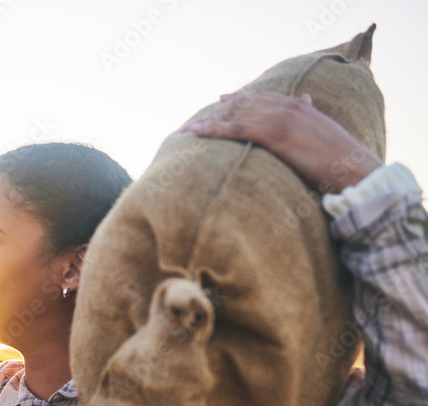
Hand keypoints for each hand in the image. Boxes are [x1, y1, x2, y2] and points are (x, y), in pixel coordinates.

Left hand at [180, 91, 382, 193]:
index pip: (262, 97)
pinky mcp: (277, 135)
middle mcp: (289, 107)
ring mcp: (283, 119)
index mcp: (300, 106)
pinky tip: (197, 133)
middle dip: (217, 112)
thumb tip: (306, 102)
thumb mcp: (323, 132)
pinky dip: (214, 129)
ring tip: (187, 130)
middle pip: (243, 105)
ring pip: (236, 116)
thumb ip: (310, 117)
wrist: (355, 171)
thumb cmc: (340, 160)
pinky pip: (237, 129)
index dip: (238, 98)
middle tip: (195, 121)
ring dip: (208, 122)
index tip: (220, 101)